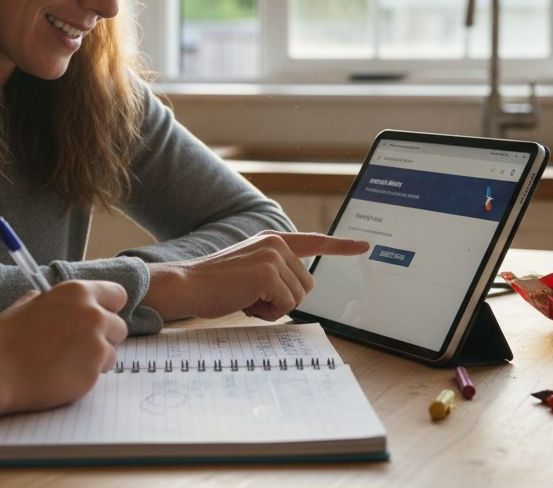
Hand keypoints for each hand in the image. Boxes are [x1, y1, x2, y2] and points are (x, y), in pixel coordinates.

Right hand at [0, 280, 127, 412]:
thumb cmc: (4, 339)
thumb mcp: (27, 305)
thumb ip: (51, 301)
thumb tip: (55, 301)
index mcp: (77, 292)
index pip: (117, 295)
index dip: (107, 308)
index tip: (98, 318)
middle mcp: (92, 314)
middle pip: (119, 326)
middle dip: (103, 337)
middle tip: (77, 346)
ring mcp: (95, 344)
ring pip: (111, 352)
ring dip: (95, 359)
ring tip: (64, 362)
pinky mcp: (93, 372)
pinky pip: (99, 374)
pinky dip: (85, 376)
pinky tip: (60, 375)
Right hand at [142, 231, 369, 321]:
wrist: (188, 286)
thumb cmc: (216, 287)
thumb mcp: (250, 270)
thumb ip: (275, 271)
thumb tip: (300, 289)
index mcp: (272, 240)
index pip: (314, 241)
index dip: (341, 246)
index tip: (364, 245)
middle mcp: (276, 242)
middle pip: (307, 285)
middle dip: (284, 300)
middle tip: (253, 297)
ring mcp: (273, 256)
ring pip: (298, 297)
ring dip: (275, 308)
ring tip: (247, 299)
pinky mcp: (269, 274)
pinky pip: (286, 306)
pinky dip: (267, 313)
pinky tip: (246, 303)